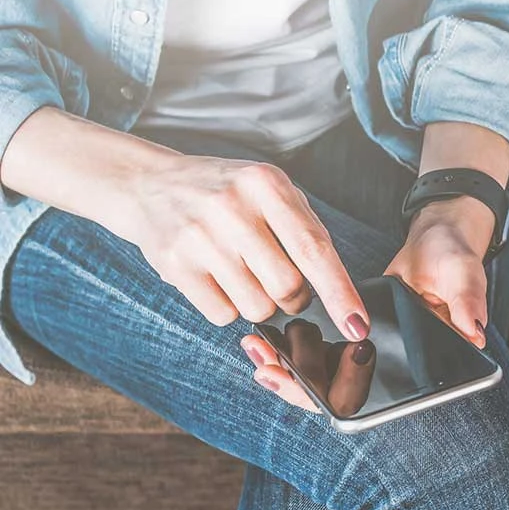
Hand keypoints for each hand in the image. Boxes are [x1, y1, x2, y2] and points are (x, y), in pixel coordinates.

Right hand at [114, 155, 367, 337]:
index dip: (340, 293)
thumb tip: (339, 291)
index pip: (314, 248)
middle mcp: (232, 207)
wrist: (150, 185)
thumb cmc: (227, 194)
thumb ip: (305, 230)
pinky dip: (229, 307)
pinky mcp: (174, 265)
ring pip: (257, 307)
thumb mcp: (269, 191)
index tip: (358, 325)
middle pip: (287, 286)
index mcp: (267, 184)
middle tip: (284, 285)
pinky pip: (222, 315)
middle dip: (296, 299)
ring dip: (262, 304)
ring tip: (245, 274)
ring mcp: (199, 236)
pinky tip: (218, 278)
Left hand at [239, 120, 508, 409]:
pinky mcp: (347, 328)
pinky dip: (290, 344)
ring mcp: (363, 349)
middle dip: (296, 384)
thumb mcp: (463, 278)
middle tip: (266, 366)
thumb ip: (467, 304)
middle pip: (335, 392)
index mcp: (414, 364)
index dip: (333, 399)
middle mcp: (385, 364)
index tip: (301, 386)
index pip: (371, 396)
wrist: (441, 235)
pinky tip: (264, 333)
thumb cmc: (455, 259)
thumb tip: (475, 332)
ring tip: (256, 348)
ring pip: (320, 373)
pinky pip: (316, 346)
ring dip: (286, 365)